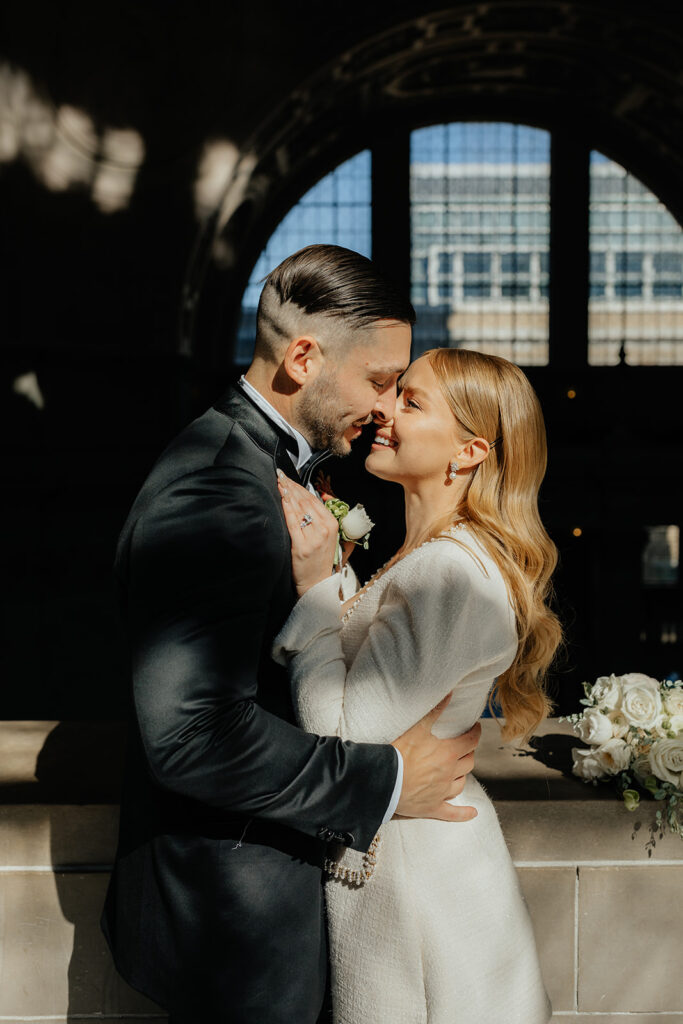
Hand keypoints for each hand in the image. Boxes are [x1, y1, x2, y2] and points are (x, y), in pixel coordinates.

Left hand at [277, 470, 339, 596]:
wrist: (316, 584)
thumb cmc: (319, 560)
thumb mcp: (329, 537)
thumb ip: (322, 518)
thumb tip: (315, 497)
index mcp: (333, 525)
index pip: (314, 500)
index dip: (300, 487)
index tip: (289, 478)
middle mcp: (325, 530)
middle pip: (306, 502)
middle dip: (292, 486)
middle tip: (280, 475)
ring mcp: (314, 538)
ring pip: (299, 510)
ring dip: (288, 494)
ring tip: (279, 483)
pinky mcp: (301, 547)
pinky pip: (293, 523)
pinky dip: (287, 509)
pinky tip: (282, 499)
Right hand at [392, 699, 480, 822]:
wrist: (384, 781)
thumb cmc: (399, 753)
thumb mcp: (417, 728)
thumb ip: (434, 711)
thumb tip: (449, 695)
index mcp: (448, 753)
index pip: (470, 741)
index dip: (475, 733)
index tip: (475, 728)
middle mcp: (449, 773)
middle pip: (468, 763)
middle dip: (469, 753)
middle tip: (465, 747)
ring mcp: (442, 793)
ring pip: (461, 784)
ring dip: (463, 775)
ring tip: (460, 769)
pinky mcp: (433, 807)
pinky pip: (452, 813)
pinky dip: (463, 814)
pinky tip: (472, 813)